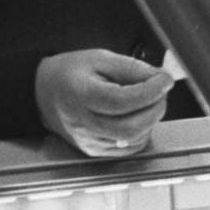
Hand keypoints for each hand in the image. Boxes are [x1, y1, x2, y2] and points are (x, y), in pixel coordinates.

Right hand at [35, 49, 172, 157]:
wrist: (43, 93)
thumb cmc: (71, 73)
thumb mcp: (101, 58)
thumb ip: (133, 68)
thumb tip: (161, 77)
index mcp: (82, 96)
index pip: (122, 101)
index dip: (150, 91)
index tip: (165, 79)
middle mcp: (83, 124)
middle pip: (130, 127)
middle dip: (155, 108)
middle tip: (161, 91)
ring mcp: (88, 141)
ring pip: (133, 140)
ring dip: (150, 120)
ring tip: (147, 101)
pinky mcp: (94, 151)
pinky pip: (128, 148)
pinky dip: (142, 132)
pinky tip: (137, 115)